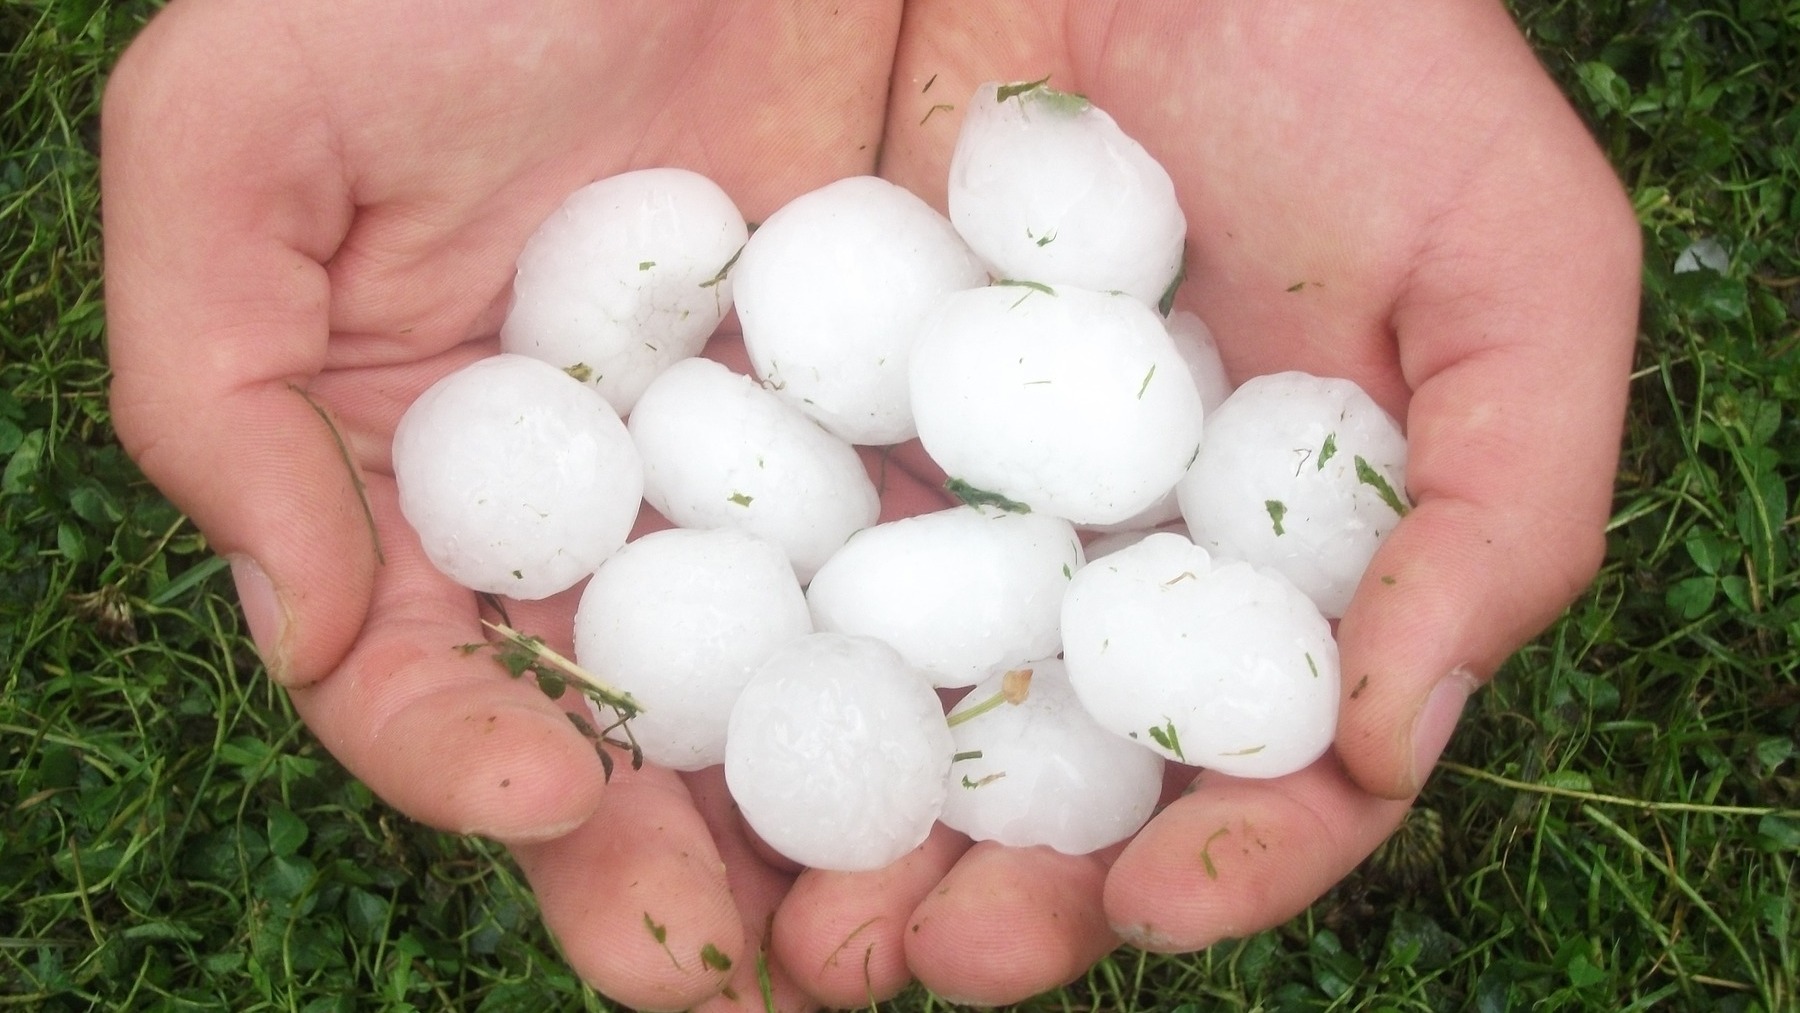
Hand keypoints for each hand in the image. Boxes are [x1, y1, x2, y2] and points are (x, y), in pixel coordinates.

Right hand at [103, 2, 907, 1007]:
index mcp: (419, 480)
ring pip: (783, 703)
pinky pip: (930, 580)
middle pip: (618, 738)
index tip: (552, 795)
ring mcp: (753, 485)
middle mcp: (588, 514)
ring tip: (894, 933)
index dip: (463, 762)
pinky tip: (1013, 763)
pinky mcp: (896, 429)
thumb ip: (210, 387)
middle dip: (666, 873)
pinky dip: (963, 684)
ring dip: (828, 834)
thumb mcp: (241, 138)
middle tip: (742, 980)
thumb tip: (299, 627)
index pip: (421, 678)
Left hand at [769, 0, 1636, 1001]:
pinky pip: (773, 559)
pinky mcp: (829, 417)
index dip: (1226, 865)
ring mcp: (962, 499)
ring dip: (847, 832)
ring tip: (795, 926)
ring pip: (900, 709)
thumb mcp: (1514, 270)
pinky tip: (689, 741)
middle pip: (1056, 780)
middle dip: (996, 893)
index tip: (1149, 906)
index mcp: (1280, 571)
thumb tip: (1386, 744)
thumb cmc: (1374, 64)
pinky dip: (736, 661)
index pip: (1262, 769)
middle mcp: (1113, 564)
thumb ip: (1501, 510)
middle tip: (927, 958)